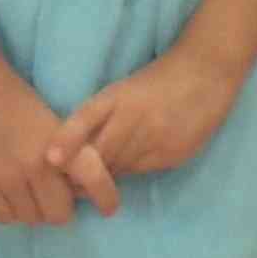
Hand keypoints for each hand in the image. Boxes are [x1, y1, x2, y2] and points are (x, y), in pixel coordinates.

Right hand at [0, 53, 104, 224]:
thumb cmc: (15, 96)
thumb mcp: (51, 121)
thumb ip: (67, 154)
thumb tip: (78, 190)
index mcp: (58, 143)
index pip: (93, 179)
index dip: (106, 197)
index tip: (108, 207)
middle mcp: (34, 166)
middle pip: (60, 214)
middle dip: (61, 204)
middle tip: (53, 187)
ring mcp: (5, 178)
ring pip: (32, 219)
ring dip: (35, 208)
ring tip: (28, 186)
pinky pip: (6, 217)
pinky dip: (12, 209)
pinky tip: (10, 190)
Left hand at [51, 42, 250, 185]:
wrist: (205, 72)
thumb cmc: (160, 78)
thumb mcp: (126, 89)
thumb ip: (105, 116)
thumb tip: (79, 148)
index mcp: (117, 95)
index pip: (86, 118)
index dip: (67, 139)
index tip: (50, 158)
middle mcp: (133, 116)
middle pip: (100, 152)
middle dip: (82, 171)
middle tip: (64, 183)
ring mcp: (153, 137)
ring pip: (119, 166)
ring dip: (104, 176)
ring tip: (88, 185)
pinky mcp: (171, 154)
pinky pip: (140, 170)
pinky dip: (128, 173)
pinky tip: (123, 172)